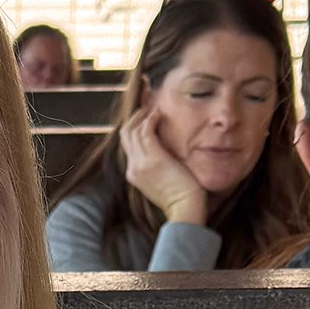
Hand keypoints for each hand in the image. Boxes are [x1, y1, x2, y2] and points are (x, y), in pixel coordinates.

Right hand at [119, 107, 205, 226]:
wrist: (184, 208)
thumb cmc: (181, 196)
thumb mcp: (163, 180)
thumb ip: (158, 165)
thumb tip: (165, 151)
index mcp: (134, 173)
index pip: (127, 143)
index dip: (133, 125)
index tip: (144, 112)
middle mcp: (133, 167)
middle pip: (125, 133)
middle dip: (134, 114)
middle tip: (146, 101)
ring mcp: (140, 163)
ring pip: (132, 129)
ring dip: (143, 114)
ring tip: (154, 106)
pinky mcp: (152, 158)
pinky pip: (145, 130)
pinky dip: (150, 118)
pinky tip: (159, 113)